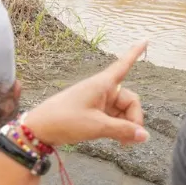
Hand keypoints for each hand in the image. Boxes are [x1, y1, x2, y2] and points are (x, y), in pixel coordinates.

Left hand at [22, 42, 148, 147]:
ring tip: (125, 144)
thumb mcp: (96, 126)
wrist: (39, 129)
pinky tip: (120, 141)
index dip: (135, 54)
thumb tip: (145, 136)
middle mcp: (102, 90)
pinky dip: (118, 128)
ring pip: (122, 112)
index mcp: (103, 84)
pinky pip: (112, 118)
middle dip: (134, 119)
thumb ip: (123, 130)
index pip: (124, 65)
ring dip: (126, 126)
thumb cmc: (65, 120)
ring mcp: (97, 102)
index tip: (146, 40)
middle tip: (132, 139)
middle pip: (129, 100)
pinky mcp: (92, 113)